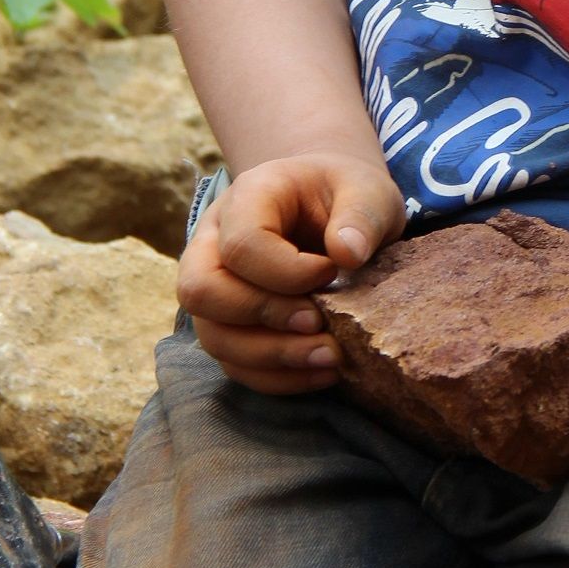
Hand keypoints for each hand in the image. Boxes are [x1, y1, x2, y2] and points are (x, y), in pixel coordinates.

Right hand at [177, 150, 402, 394]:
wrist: (335, 205)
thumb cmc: (346, 195)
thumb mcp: (366, 190)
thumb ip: (361, 214)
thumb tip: (347, 254)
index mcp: (247, 197)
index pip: (240, 244)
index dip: (285, 271)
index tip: (332, 273)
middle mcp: (213, 242)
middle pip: (202, 291)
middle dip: (264, 317)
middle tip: (319, 323)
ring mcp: (215, 287)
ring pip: (213, 336)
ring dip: (271, 357)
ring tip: (329, 357)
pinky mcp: (229, 325)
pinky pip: (234, 363)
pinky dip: (276, 376)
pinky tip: (321, 372)